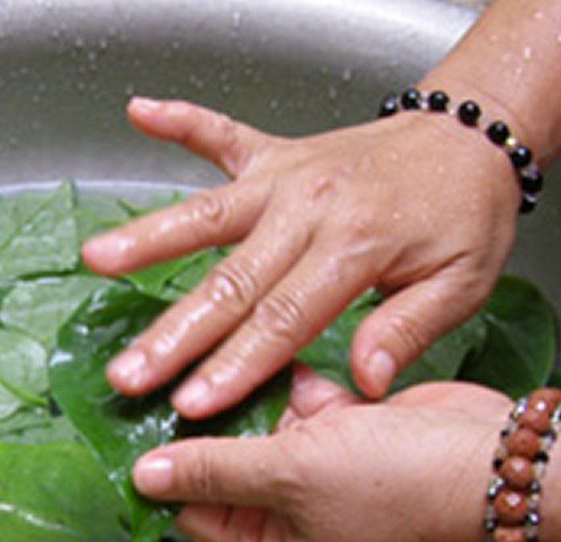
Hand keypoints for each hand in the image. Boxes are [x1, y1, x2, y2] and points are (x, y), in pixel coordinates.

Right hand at [82, 98, 518, 417]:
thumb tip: (362, 382)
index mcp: (357, 245)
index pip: (282, 320)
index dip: (234, 365)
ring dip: (149, 238)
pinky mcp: (274, 153)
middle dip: (175, 333)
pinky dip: (180, 121)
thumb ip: (408, 330)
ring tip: (97, 260)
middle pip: (230, 281)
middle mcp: (310, 207)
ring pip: (206, 213)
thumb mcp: (461, 281)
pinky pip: (221, 134)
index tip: (191, 404)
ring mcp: (286, 175)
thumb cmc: (463, 214)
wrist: (468, 136)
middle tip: (128, 373)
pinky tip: (140, 113)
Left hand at [131, 368, 511, 541]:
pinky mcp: (340, 430)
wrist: (486, 456)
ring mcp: (316, 469)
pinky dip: (288, 383)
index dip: (161, 475)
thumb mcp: (288, 476)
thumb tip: (144, 478)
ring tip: (200, 357)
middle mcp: (289, 513)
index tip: (126, 429)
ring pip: (258, 428)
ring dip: (244, 398)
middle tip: (156, 380)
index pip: (193, 514)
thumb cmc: (393, 486)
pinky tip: (270, 358)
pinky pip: (296, 405)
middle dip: (200, 427)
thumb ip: (213, 471)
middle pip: (222, 467)